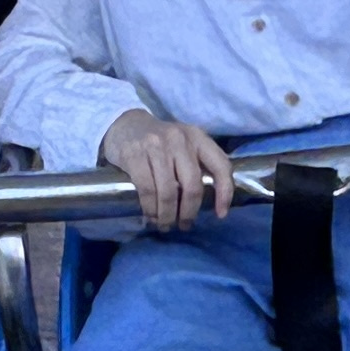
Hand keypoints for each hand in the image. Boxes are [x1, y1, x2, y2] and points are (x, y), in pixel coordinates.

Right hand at [101, 107, 238, 231]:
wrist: (125, 125)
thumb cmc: (160, 141)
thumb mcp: (184, 145)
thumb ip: (197, 164)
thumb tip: (210, 202)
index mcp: (198, 138)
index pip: (221, 165)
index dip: (224, 192)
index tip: (220, 215)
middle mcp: (180, 140)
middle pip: (192, 186)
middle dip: (189, 212)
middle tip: (184, 225)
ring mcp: (156, 146)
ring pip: (168, 192)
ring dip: (167, 215)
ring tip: (165, 225)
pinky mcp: (134, 154)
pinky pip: (147, 190)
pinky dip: (150, 208)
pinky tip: (151, 216)